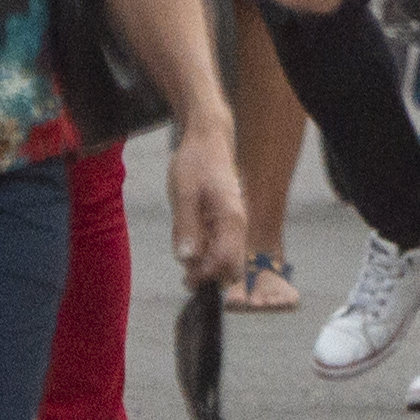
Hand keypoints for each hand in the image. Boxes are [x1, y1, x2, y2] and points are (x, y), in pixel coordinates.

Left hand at [163, 115, 245, 287]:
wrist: (207, 139)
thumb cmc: (196, 163)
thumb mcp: (184, 193)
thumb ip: (186, 226)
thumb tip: (187, 259)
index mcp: (232, 220)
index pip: (227, 262)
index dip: (207, 275)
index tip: (186, 280)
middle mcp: (238, 226)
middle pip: (231, 266)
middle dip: (208, 273)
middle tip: (183, 271)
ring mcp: (232, 224)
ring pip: (222, 257)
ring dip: (202, 259)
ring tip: (182, 237)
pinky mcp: (224, 222)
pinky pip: (215, 244)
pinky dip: (201, 246)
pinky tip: (186, 230)